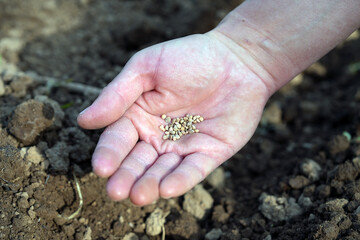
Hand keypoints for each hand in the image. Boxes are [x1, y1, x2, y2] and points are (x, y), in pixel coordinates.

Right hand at [77, 32, 270, 205]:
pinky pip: (193, 171)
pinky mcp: (209, 154)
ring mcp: (183, 147)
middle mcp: (158, 136)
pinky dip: (180, 180)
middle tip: (117, 193)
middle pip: (137, 161)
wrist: (237, 60)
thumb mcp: (147, 68)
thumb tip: (84, 121)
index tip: (101, 168)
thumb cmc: (189, 57)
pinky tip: (167, 189)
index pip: (118, 139)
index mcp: (138, 116)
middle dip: (126, 177)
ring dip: (150, 185)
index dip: (109, 154)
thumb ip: (117, 94)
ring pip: (162, 171)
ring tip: (139, 196)